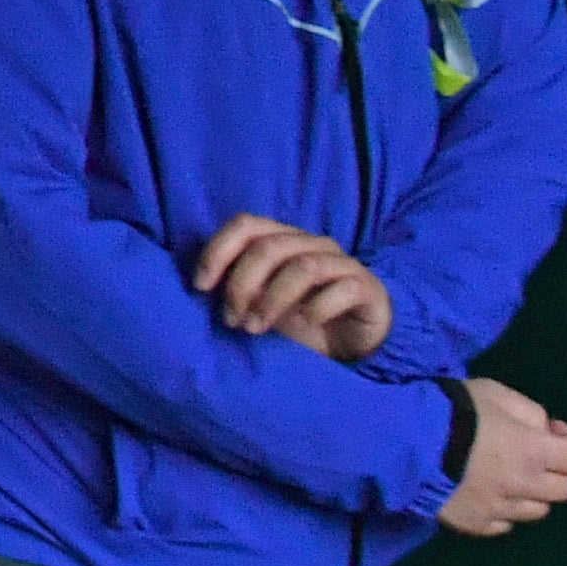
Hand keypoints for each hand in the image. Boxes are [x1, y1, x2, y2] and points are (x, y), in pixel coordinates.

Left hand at [190, 212, 392, 360]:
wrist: (355, 341)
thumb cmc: (301, 317)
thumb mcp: (262, 304)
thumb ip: (239, 289)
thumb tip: (205, 287)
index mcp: (282, 239)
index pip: (245, 225)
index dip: (218, 251)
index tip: (200, 286)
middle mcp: (311, 244)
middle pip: (268, 247)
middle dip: (242, 284)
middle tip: (232, 319)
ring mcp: (341, 263)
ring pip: (302, 267)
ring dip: (272, 299)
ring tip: (255, 327)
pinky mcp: (366, 287)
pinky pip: (341, 289)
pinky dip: (317, 307)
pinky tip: (305, 323)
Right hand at [438, 377, 566, 535]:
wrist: (404, 443)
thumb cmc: (453, 411)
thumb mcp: (495, 393)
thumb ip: (528, 412)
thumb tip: (542, 431)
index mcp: (535, 452)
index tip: (549, 432)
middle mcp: (525, 486)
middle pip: (564, 490)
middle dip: (552, 472)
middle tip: (528, 457)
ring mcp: (500, 510)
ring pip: (536, 511)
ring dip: (528, 495)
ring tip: (504, 478)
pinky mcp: (475, 524)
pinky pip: (503, 525)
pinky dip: (501, 512)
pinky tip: (483, 494)